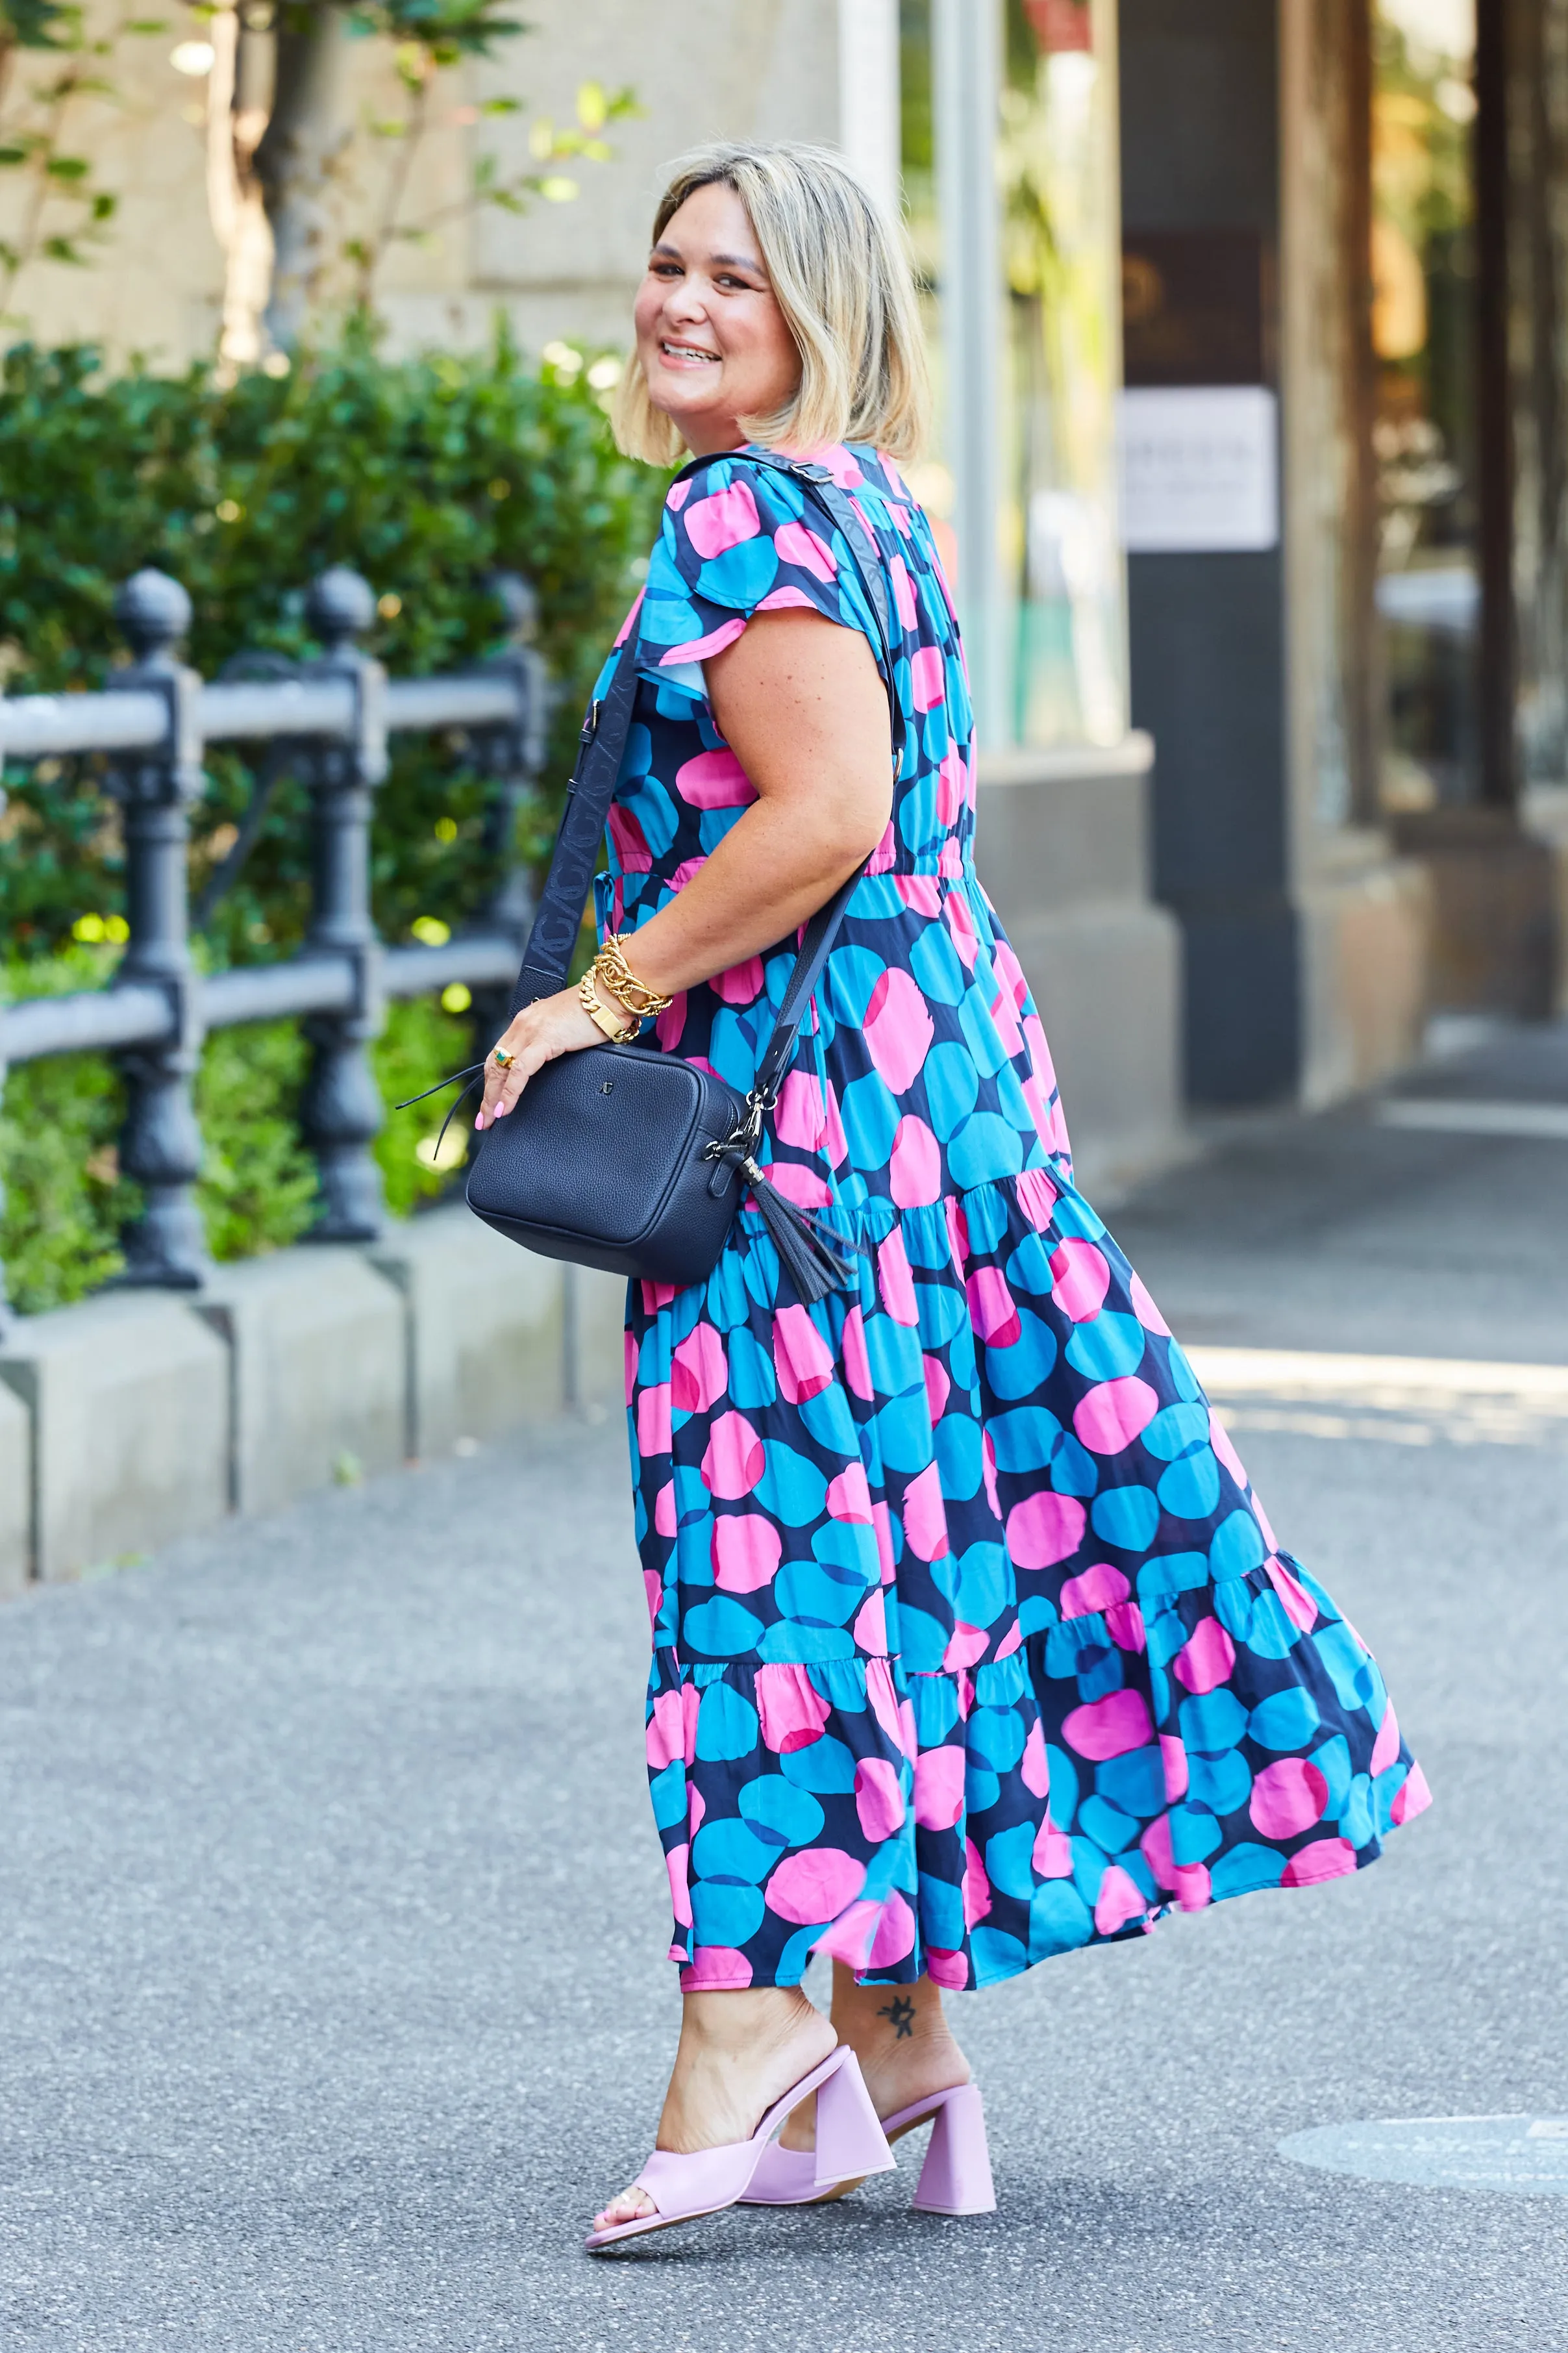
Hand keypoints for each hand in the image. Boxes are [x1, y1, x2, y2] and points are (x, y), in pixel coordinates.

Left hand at [477, 989, 605, 1128]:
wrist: (609, 997)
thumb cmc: (594, 1013)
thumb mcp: (563, 1028)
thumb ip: (550, 1042)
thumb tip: (548, 1063)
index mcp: (526, 1021)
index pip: (499, 1054)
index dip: (491, 1080)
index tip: (489, 1101)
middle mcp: (523, 1024)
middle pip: (495, 1064)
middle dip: (487, 1094)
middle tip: (484, 1119)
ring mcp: (531, 1031)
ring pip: (502, 1069)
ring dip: (493, 1098)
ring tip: (491, 1119)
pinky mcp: (544, 1039)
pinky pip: (520, 1071)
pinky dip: (510, 1092)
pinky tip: (505, 1108)